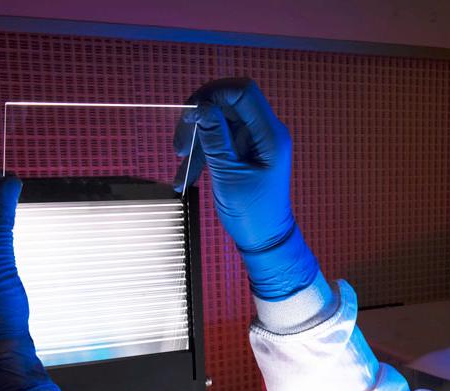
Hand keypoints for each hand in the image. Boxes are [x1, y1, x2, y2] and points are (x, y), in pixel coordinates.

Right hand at [174, 78, 317, 299]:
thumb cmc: (253, 213)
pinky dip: (202, 157)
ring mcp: (255, 143)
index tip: (189, 112)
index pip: (243, 92)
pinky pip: (219, 144)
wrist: (265, 240)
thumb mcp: (228, 174)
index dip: (213, 94)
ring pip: (218, 125)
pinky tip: (184, 179)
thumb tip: (200, 108)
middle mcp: (265, 133)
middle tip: (179, 146)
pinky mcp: (244, 154)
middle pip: (226, 105)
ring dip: (196, 143)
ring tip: (181, 169)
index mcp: (270, 134)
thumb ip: (214, 138)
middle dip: (199, 121)